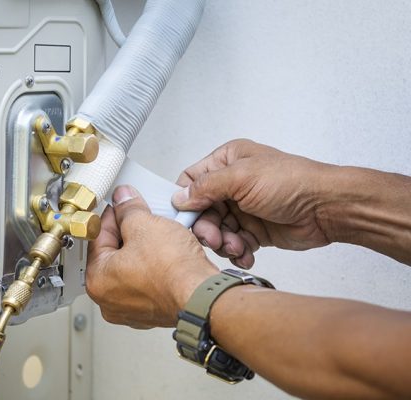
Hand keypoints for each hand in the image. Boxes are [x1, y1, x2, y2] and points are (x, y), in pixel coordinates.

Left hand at [86, 185, 217, 328]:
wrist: (204, 296)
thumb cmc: (173, 271)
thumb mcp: (145, 225)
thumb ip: (129, 209)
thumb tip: (124, 200)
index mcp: (97, 280)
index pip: (97, 237)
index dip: (112, 215)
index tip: (122, 205)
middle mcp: (110, 301)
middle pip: (113, 254)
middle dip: (128, 232)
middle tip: (142, 217)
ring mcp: (132, 310)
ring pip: (132, 269)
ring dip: (143, 249)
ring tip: (158, 234)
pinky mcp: (153, 313)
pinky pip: (148, 282)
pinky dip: (155, 268)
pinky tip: (167, 254)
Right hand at [172, 139, 331, 267]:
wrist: (327, 208)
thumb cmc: (292, 182)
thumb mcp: (242, 177)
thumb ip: (206, 186)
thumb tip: (180, 197)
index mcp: (227, 162)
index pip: (191, 180)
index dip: (185, 201)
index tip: (186, 219)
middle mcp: (232, 184)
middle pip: (201, 211)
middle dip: (206, 228)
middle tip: (214, 239)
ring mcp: (243, 208)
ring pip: (217, 230)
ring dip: (223, 242)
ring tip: (237, 247)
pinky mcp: (254, 229)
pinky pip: (234, 243)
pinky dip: (238, 251)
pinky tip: (247, 254)